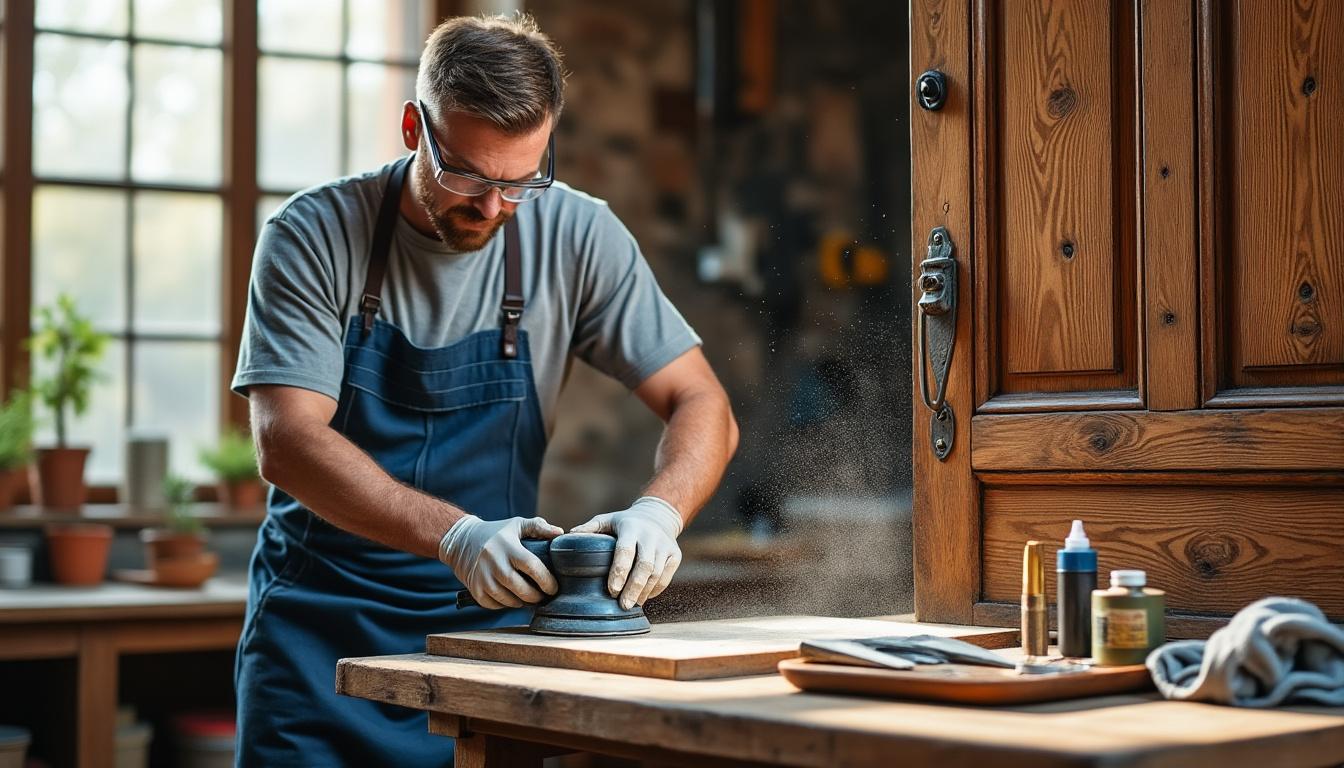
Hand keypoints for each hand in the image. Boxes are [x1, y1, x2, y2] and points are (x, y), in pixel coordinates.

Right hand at [438, 515, 561, 608]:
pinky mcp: (474, 588)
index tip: (554, 588)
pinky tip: (512, 599)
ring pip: (507, 599)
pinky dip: (505, 605)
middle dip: (535, 596)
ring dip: (521, 603)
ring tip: (529, 599)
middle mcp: (494, 562)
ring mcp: (482, 577)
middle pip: (519, 588)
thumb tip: (560, 533)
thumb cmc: (495, 533)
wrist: (461, 540)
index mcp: (507, 546)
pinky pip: (493, 604)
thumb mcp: (516, 524)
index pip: (531, 566)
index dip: (546, 580)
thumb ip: (538, 527)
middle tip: (543, 596)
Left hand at [570, 496, 682, 609]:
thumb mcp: (607, 520)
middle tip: (622, 605)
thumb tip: (569, 536)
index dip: (619, 572)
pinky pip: (666, 578)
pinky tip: (643, 597)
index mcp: (631, 527)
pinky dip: (654, 591)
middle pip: (644, 566)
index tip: (612, 590)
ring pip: (656, 574)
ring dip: (643, 592)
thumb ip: (590, 528)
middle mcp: (651, 536)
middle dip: (633, 588)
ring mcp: (666, 546)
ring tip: (631, 604)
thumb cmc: (625, 523)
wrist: (658, 516)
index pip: (625, 551)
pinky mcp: (675, 555)